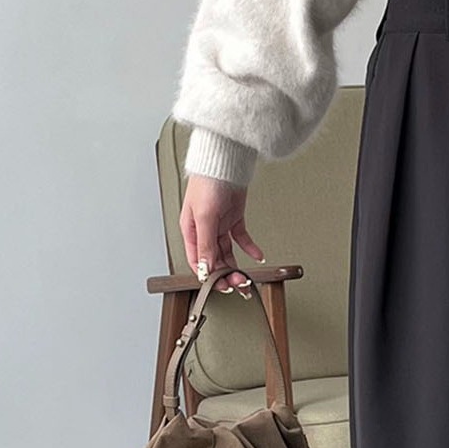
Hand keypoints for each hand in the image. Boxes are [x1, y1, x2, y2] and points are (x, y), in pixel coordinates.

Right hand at [179, 173, 262, 291]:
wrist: (226, 161)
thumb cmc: (208, 182)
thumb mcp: (204, 217)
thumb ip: (205, 245)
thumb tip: (204, 268)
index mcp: (191, 231)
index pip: (198, 261)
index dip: (210, 276)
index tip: (223, 286)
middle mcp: (204, 230)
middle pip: (214, 259)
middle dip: (226, 274)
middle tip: (240, 285)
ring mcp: (219, 224)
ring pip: (227, 252)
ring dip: (237, 266)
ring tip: (247, 278)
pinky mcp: (234, 218)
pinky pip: (241, 238)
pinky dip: (250, 248)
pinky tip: (257, 256)